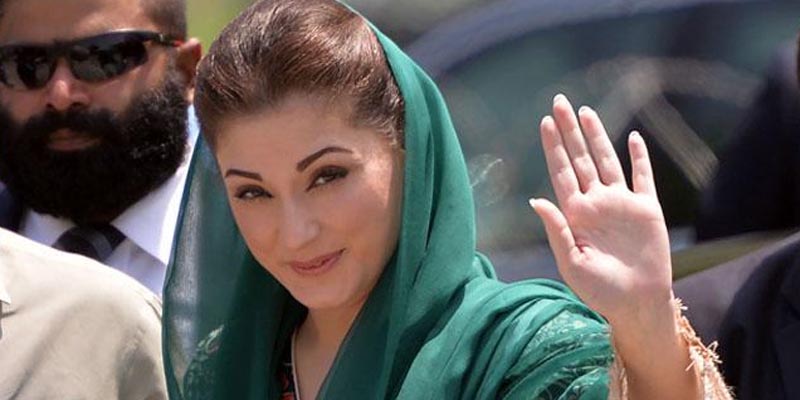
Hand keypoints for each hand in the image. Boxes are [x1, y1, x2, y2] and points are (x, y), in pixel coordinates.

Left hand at [531, 94, 672, 326]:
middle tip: (559, 102)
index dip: (553, 147)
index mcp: (576, 213)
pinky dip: (639, 157)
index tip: (544, 122)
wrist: (637, 304)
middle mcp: (596, 202)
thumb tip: (535, 199)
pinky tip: (633, 137)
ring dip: (597, 136)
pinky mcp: (647, 209)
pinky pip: (643, 177)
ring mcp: (621, 204)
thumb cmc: (600, 290)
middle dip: (569, 130)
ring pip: (607, 160)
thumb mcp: (571, 263)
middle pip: (580, 158)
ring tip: (586, 111)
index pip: (561, 172)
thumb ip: (556, 230)